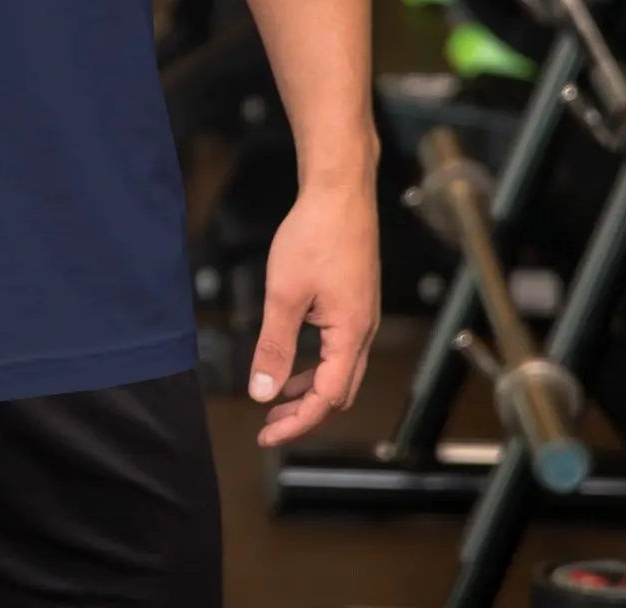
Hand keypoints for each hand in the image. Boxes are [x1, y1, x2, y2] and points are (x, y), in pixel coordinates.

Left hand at [249, 176, 379, 446]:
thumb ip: (274, 346)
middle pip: (338, 392)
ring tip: (277, 398)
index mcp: (350, 335)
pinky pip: (338, 348)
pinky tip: (293, 358)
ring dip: (309, 389)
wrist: (340, 190)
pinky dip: (315, 363)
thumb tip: (262, 392)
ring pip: (339, 371)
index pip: (327, 399)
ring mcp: (362, 315)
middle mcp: (363, 331)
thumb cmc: (315, 235)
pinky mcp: (354, 300)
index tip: (266, 435)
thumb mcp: (284, 294)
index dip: (297, 422)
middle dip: (304, 413)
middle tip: (269, 424)